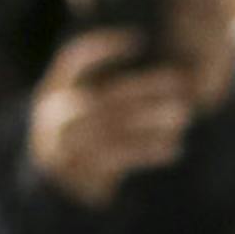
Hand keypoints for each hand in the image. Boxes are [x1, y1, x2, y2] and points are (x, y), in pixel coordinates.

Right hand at [27, 29, 194, 205]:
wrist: (55, 194)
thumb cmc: (79, 141)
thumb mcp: (79, 111)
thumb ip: (104, 91)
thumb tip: (156, 66)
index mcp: (52, 93)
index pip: (73, 61)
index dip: (103, 49)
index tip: (139, 40)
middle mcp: (53, 118)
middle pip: (103, 97)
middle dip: (144, 87)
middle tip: (180, 81)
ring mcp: (64, 146)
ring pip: (112, 128)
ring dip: (151, 120)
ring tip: (183, 115)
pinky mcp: (80, 174)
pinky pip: (117, 158)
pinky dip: (147, 150)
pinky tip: (173, 147)